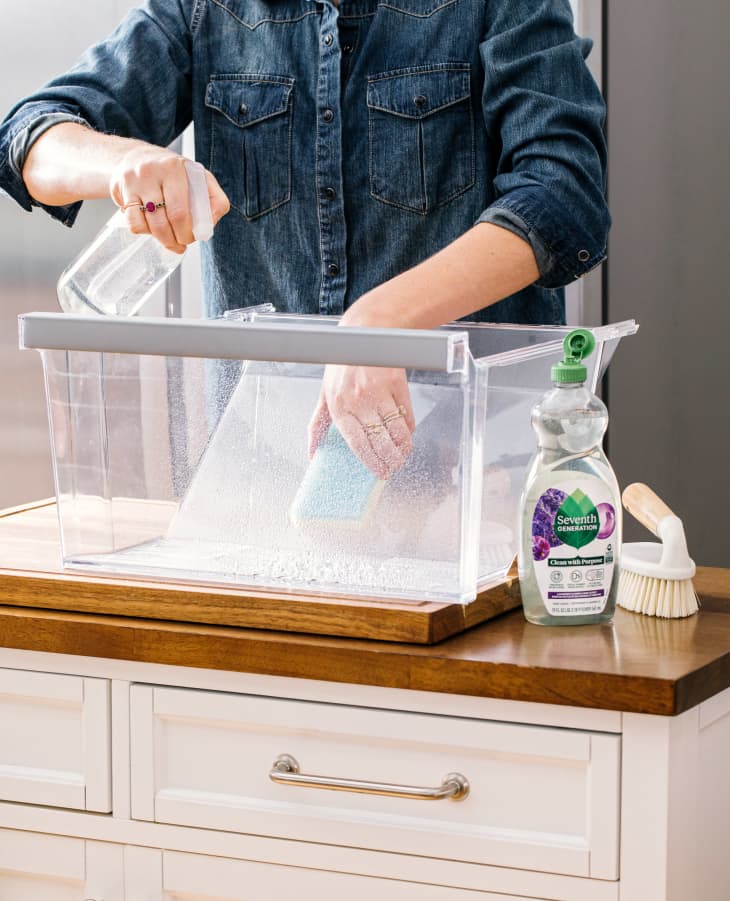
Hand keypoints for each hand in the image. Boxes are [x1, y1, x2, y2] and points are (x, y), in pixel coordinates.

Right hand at [109, 144, 229, 252]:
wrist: (137, 156)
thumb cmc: (173, 173)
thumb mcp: (200, 178)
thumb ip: (215, 200)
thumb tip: (209, 226)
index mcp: (175, 168)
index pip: (181, 211)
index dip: (186, 233)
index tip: (190, 239)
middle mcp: (151, 171)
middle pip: (162, 221)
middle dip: (174, 240)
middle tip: (180, 244)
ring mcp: (132, 180)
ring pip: (146, 225)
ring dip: (160, 239)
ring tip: (169, 240)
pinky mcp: (118, 189)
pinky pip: (132, 222)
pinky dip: (143, 231)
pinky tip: (151, 228)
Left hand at [308, 364, 415, 479]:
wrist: (364, 332)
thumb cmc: (342, 364)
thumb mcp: (324, 393)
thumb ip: (317, 424)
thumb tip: (312, 453)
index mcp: (338, 406)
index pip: (356, 442)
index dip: (370, 461)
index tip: (379, 472)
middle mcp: (358, 400)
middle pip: (379, 439)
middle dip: (390, 459)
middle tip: (394, 467)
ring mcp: (379, 391)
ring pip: (396, 429)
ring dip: (403, 447)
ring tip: (403, 454)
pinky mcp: (396, 383)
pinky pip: (406, 413)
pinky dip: (408, 428)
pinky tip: (407, 435)